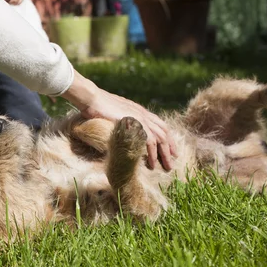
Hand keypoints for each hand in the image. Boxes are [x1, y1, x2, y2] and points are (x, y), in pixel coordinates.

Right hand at [61, 71, 177, 170]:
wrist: (93, 99)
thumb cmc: (97, 106)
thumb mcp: (114, 113)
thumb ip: (121, 120)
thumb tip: (119, 129)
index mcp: (140, 110)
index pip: (160, 125)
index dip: (167, 137)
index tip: (170, 149)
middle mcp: (143, 114)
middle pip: (164, 132)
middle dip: (170, 148)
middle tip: (173, 161)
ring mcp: (141, 118)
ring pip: (160, 138)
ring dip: (164, 154)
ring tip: (166, 167)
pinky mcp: (136, 124)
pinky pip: (150, 141)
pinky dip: (152, 154)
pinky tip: (152, 164)